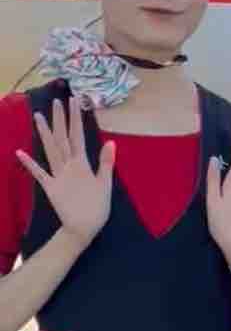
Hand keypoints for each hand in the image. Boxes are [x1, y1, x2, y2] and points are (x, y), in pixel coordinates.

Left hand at [16, 95, 113, 247]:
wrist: (81, 228)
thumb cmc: (97, 208)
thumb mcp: (106, 185)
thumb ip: (106, 163)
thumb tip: (110, 142)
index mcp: (82, 164)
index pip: (78, 135)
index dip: (75, 117)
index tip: (74, 101)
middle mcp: (67, 166)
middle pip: (62, 138)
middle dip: (59, 119)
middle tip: (55, 101)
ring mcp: (56, 176)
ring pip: (50, 150)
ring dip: (44, 132)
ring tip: (37, 116)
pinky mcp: (49, 187)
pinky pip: (38, 173)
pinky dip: (29, 163)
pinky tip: (19, 152)